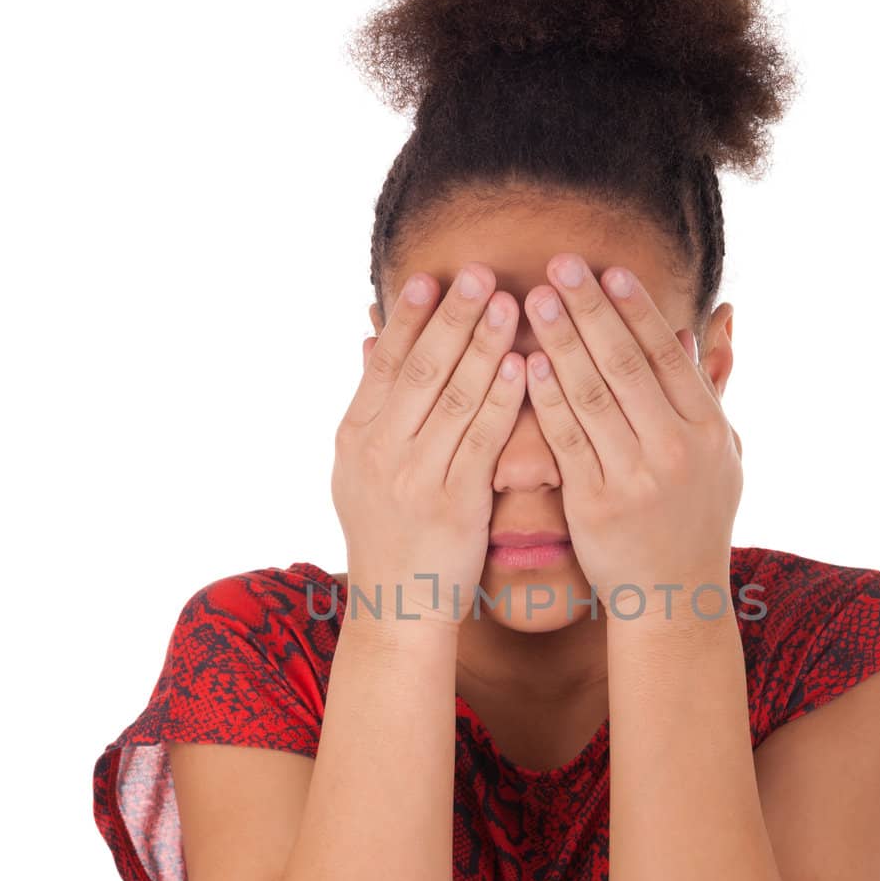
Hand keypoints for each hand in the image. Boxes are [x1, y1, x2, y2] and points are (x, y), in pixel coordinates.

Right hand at [332, 264, 525, 627]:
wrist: (397, 608)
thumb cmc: (389, 534)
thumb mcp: (360, 467)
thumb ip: (372, 402)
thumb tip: (367, 336)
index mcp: (355, 435)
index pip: (385, 362)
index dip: (408, 317)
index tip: (431, 276)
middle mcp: (379, 451)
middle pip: (420, 369)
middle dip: (452, 317)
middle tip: (480, 272)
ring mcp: (413, 476)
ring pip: (452, 396)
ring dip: (483, 345)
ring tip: (510, 303)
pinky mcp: (452, 503)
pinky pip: (481, 439)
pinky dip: (501, 399)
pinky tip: (523, 366)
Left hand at [522, 253, 741, 616]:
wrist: (674, 595)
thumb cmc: (694, 517)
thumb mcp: (721, 452)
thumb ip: (710, 388)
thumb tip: (710, 323)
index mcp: (708, 428)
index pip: (666, 355)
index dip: (635, 310)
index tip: (608, 270)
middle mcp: (676, 448)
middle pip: (627, 364)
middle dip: (591, 310)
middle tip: (560, 264)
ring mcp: (637, 476)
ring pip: (593, 395)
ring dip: (561, 341)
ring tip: (533, 299)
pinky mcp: (597, 503)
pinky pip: (567, 441)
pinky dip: (547, 400)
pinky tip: (526, 364)